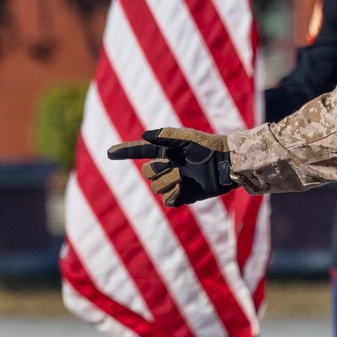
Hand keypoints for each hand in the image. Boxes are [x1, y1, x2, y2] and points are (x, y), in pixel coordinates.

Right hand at [107, 128, 236, 206]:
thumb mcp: (187, 138)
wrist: (226, 164)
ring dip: (167, 182)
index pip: (139, 152)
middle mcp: (168, 166)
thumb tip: (144, 136)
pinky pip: (168, 200)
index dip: (124, 152)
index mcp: (165, 151)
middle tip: (172, 166)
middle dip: (156, 170)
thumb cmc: (209, 147)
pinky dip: (172, 195)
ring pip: (156, 188)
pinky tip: (182, 188)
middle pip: (147, 173)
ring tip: (182, 177)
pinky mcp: (184, 195)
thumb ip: (165, 135)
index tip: (109, 153)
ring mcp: (175, 182)